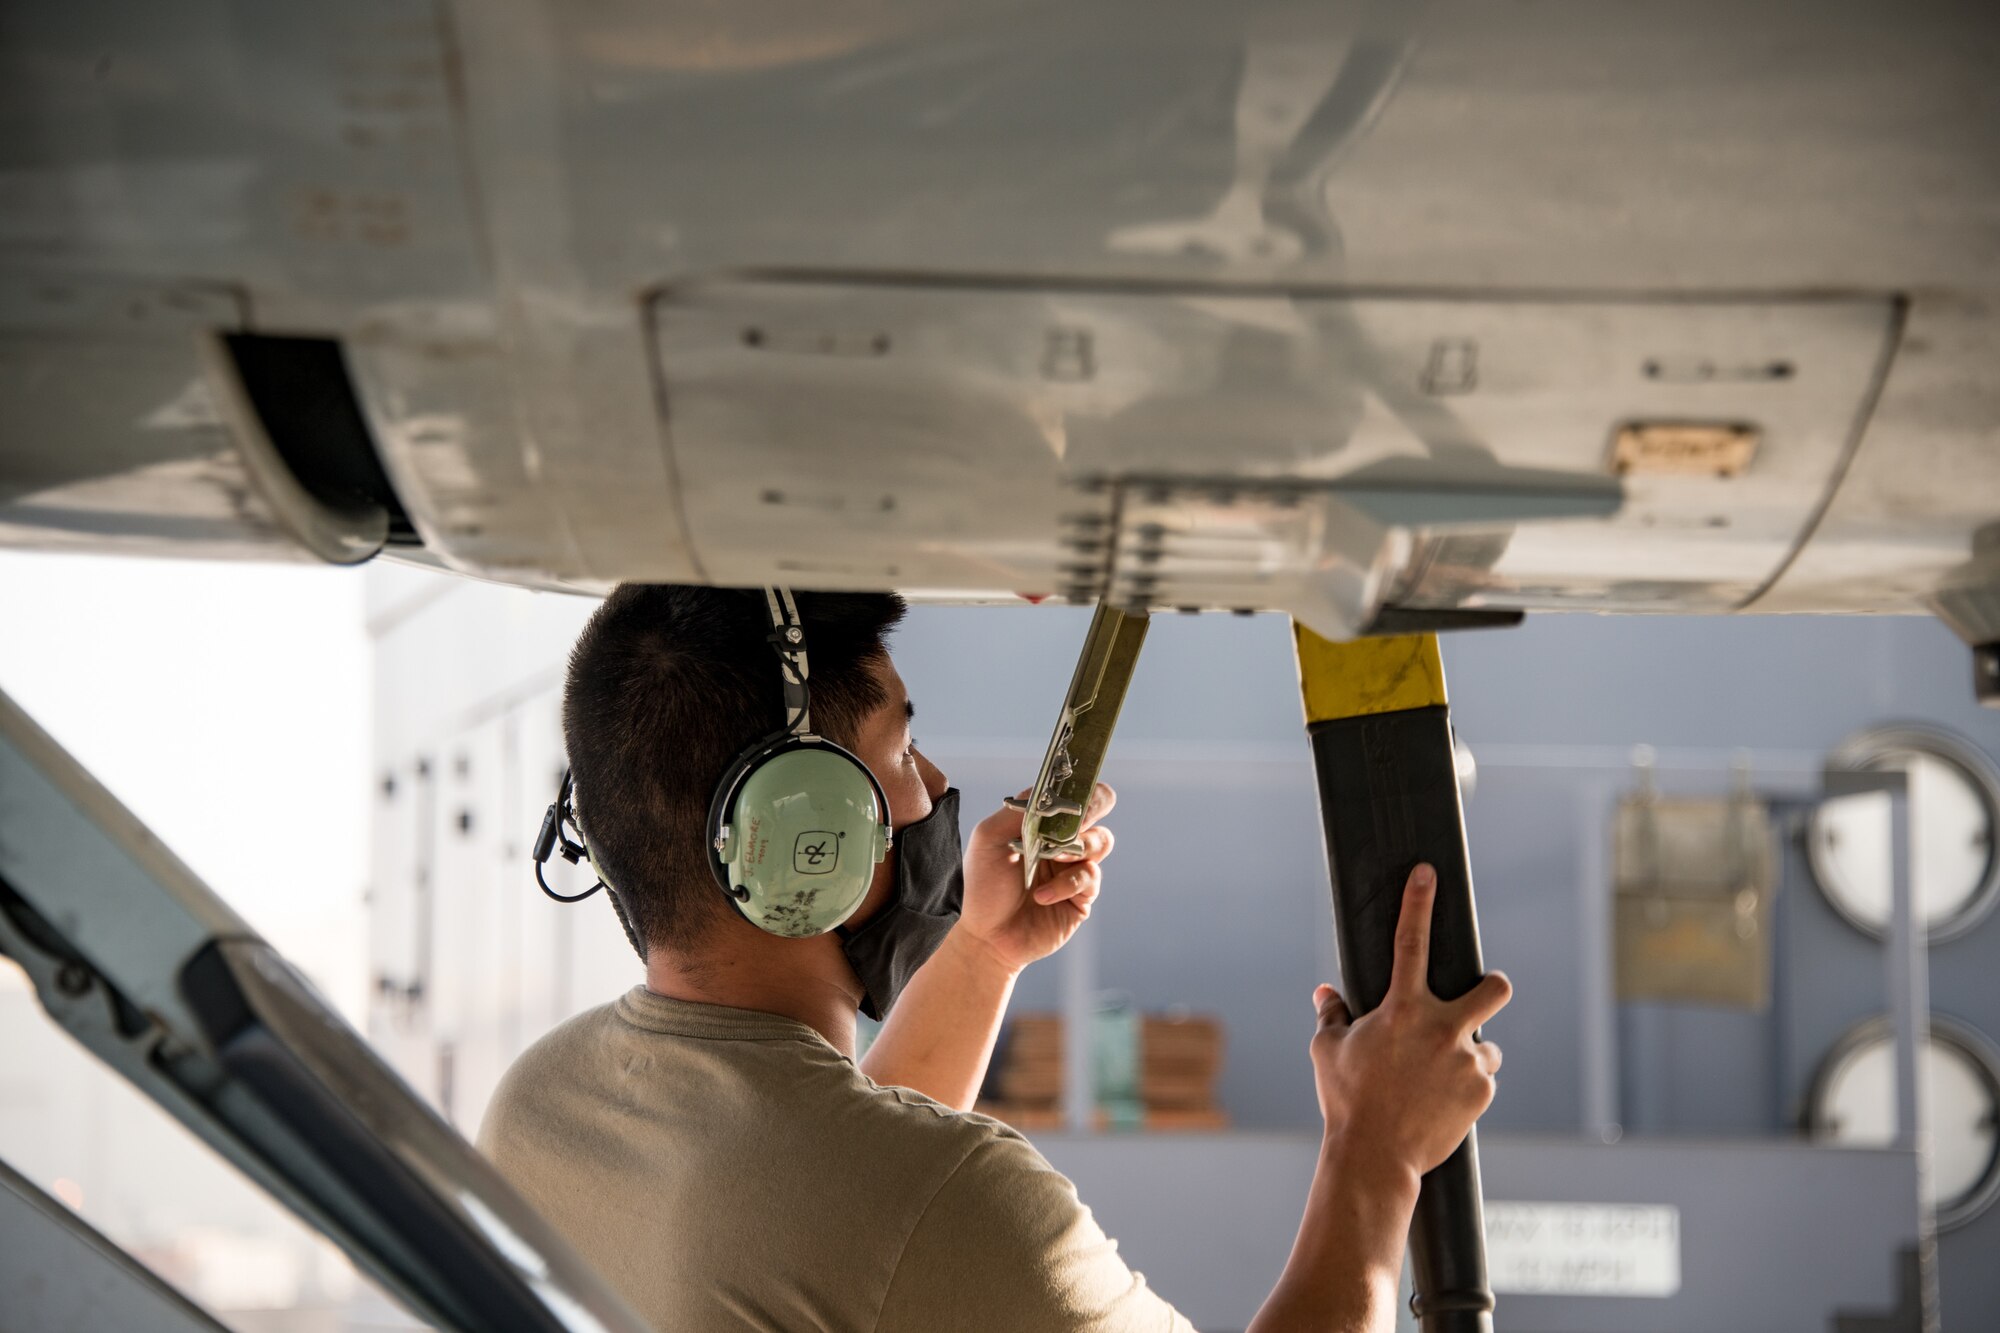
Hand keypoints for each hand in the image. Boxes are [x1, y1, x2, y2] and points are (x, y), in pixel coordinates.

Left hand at [953, 783, 1116, 974]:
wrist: (985, 936)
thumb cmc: (983, 886)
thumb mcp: (988, 839)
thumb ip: (1016, 812)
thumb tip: (1046, 793)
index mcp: (1043, 822)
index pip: (1072, 791)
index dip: (1078, 786)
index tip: (1071, 791)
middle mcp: (1063, 840)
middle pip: (1099, 808)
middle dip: (1091, 808)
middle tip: (1073, 819)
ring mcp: (1074, 867)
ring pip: (1102, 840)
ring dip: (1078, 845)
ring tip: (1051, 857)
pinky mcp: (1082, 897)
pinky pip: (1090, 878)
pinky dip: (1065, 884)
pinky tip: (1041, 895)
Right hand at [1309, 864, 1509, 1179]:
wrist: (1375, 1157)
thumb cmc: (1346, 1100)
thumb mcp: (1327, 1052)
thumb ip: (1331, 1016)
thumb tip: (1325, 993)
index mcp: (1402, 1009)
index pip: (1410, 942)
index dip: (1418, 902)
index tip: (1427, 872)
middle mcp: (1442, 1028)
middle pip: (1494, 988)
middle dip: (1493, 986)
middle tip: (1480, 997)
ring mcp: (1467, 1060)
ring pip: (1484, 1044)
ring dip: (1467, 1054)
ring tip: (1436, 1081)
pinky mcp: (1482, 1092)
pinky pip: (1481, 1079)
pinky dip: (1466, 1087)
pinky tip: (1440, 1103)